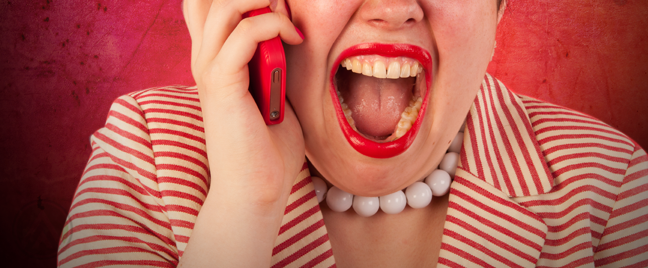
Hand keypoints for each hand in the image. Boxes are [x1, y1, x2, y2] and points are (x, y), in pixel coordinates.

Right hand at [180, 0, 304, 265]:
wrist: (256, 189)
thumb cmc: (269, 146)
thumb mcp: (274, 91)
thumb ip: (274, 58)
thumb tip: (289, 30)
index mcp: (213, 58)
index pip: (206, 5)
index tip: (275, 4)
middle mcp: (204, 58)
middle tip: (278, 7)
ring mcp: (209, 70)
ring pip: (225, 6)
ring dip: (263, 3)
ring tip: (288, 23)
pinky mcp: (222, 86)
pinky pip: (244, 34)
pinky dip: (273, 27)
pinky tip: (294, 41)